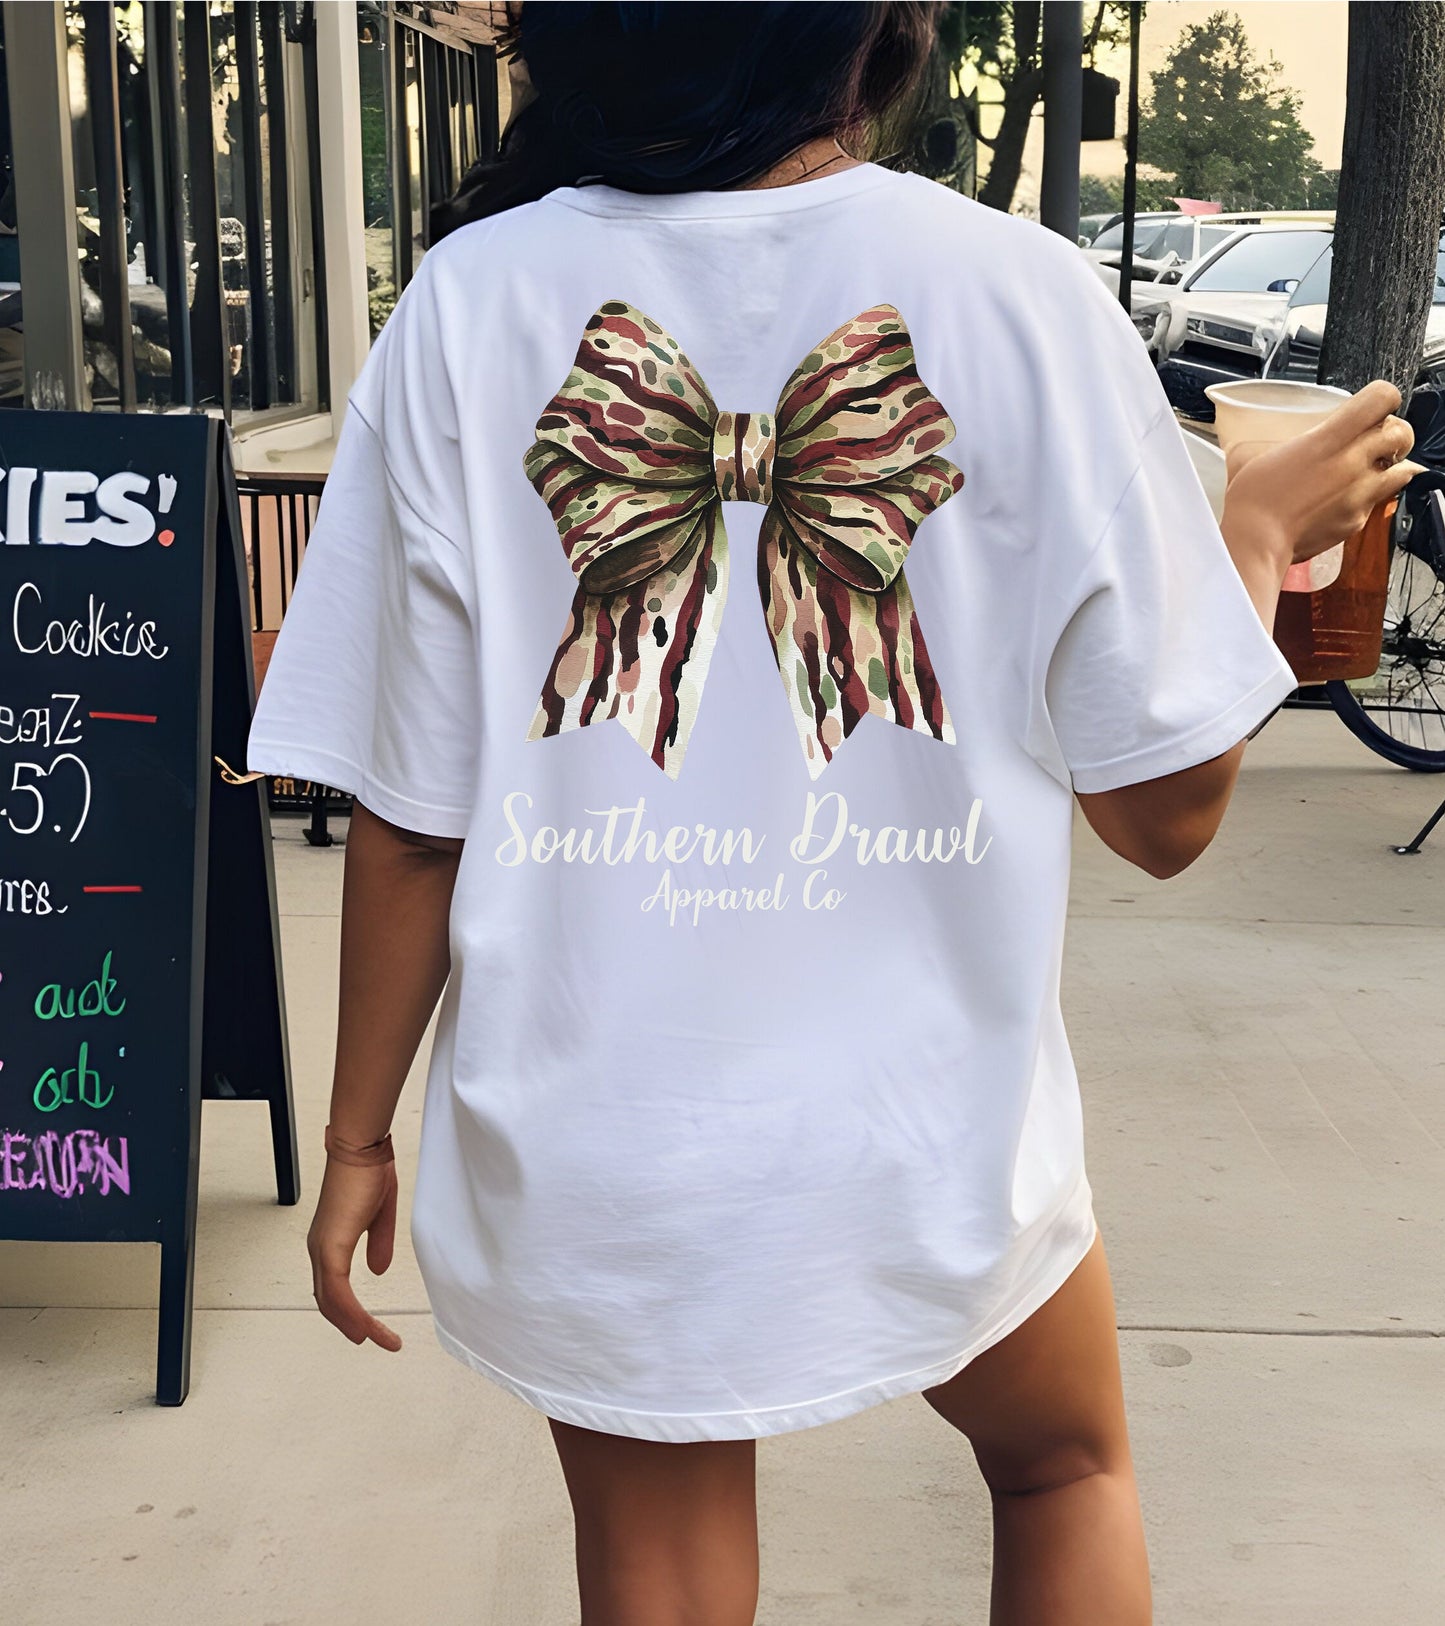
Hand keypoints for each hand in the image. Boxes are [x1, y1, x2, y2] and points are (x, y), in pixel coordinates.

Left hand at [307, 1155, 402, 1351]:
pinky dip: (350, 1312)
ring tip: (375, 1340)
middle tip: (374, 1340)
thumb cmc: (369, 1171)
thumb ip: (379, 1244)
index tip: (368, 1328)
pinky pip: (338, 1290)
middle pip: (329, 1301)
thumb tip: (378, 1270)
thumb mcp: (381, 1214)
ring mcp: (323, 1249)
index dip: (349, 1311)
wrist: (362, 1148)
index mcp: (330, 1241)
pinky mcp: (331, 1247)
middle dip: (350, 1324)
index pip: (334, 1287)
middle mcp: (320, 1249)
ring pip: (332, 1301)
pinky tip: (365, 1326)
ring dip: (353, 1324)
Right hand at [1221, 378, 1425, 568]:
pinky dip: (1369, 496)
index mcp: (1329, 438)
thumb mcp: (1263, 451)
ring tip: (1371, 469)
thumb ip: (1294, 438)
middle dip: (1393, 432)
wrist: (1256, 543)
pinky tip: (1346, 498)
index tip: (1374, 406)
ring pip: (1404, 470)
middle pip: (1402, 432)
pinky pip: (1378, 501)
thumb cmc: (1252, 498)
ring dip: (1392, 465)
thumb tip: (1294, 431)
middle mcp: (1352, 462)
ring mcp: (1359, 493)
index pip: (1383, 399)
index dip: (1383, 398)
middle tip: (1376, 438)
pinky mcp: (1358, 520)